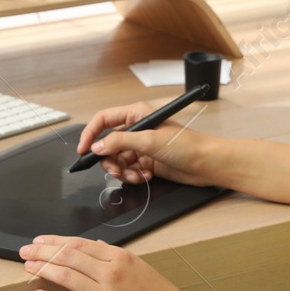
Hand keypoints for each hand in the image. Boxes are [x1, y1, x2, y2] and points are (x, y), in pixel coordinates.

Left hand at [19, 235, 192, 290]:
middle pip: (67, 257)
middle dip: (42, 252)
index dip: (55, 241)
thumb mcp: (141, 267)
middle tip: (25, 252)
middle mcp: (111, 273)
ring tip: (27, 267)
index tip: (40, 241)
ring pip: (65, 277)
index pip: (79, 244)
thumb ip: (115, 257)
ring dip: (42, 270)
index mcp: (121, 258)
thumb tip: (94, 245)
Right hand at [77, 103, 216, 187]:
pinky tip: (145, 176)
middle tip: (117, 170)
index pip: (104, 120)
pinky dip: (133, 176)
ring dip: (123, 171)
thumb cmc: (187, 145)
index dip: (90, 134)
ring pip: (117, 160)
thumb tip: (98, 146)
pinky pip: (128, 170)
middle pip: (108, 144)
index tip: (83, 150)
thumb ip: (120, 142)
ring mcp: (142, 146)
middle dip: (110, 160)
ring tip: (136, 175)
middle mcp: (137, 128)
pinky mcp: (146, 161)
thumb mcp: (149, 141)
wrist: (206, 164)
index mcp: (137, 114)